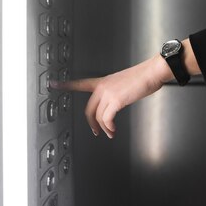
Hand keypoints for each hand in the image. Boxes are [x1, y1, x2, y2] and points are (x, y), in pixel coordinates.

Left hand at [55, 54, 173, 138]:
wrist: (151, 72)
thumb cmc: (143, 77)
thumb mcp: (124, 82)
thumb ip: (116, 92)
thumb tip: (117, 102)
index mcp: (104, 81)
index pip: (81, 83)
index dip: (65, 85)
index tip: (53, 84)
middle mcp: (103, 86)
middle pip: (89, 109)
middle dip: (91, 123)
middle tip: (95, 131)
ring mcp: (108, 93)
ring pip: (98, 116)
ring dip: (104, 128)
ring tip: (110, 132)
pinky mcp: (116, 100)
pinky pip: (107, 119)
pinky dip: (109, 127)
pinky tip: (112, 129)